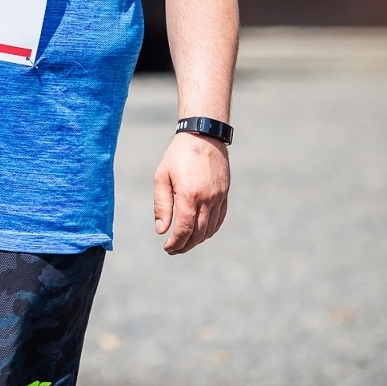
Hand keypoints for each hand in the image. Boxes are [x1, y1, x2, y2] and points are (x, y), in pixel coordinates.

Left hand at [153, 134, 229, 254]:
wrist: (203, 135)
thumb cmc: (178, 155)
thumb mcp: (162, 177)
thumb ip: (162, 205)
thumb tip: (162, 230)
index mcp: (189, 195)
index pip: (184, 229)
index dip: (176, 243)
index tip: (167, 248)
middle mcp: (207, 198)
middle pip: (198, 233)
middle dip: (185, 246)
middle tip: (174, 250)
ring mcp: (219, 197)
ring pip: (210, 228)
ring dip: (198, 240)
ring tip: (185, 243)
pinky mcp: (225, 193)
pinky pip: (220, 218)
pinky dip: (211, 230)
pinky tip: (201, 233)